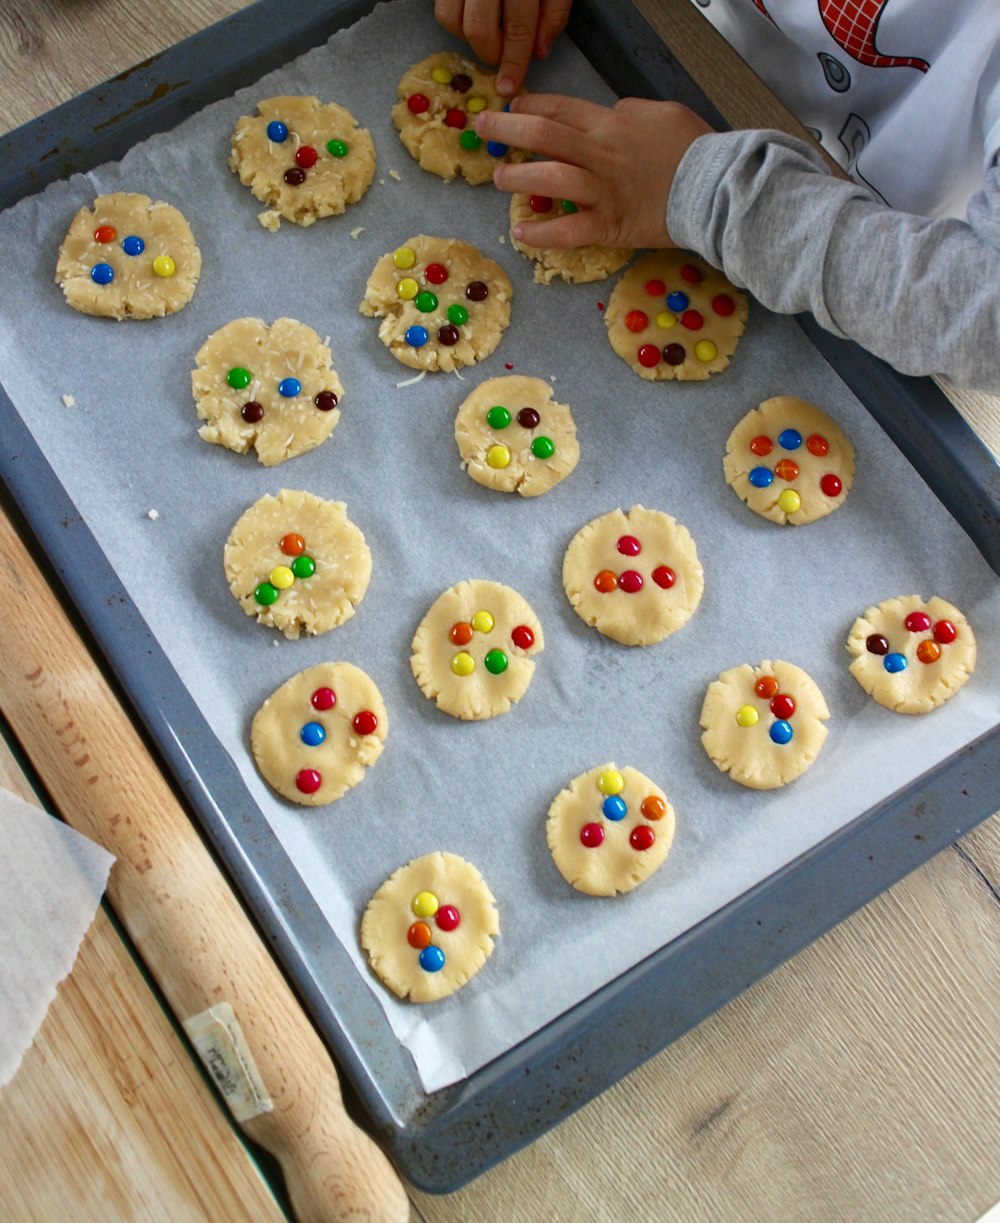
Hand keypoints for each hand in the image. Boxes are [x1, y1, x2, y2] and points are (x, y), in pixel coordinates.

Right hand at [434, 0, 572, 94]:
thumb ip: (554, 10)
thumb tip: (539, 51)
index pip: (518, 27)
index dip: (515, 61)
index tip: (509, 85)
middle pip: (478, 28)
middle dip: (490, 53)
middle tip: (500, 58)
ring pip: (451, 18)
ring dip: (467, 36)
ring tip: (487, 32)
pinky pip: (442, 3)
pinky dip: (455, 16)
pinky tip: (473, 13)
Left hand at [474, 94, 714, 248]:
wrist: (716, 187)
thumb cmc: (696, 150)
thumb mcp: (662, 114)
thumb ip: (630, 113)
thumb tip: (613, 113)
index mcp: (612, 124)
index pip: (560, 109)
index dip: (530, 106)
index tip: (511, 108)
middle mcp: (600, 153)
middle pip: (543, 135)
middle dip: (507, 130)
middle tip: (484, 129)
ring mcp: (602, 190)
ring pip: (549, 180)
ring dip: (519, 179)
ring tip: (501, 180)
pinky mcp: (610, 224)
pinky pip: (568, 230)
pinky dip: (542, 233)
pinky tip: (522, 232)